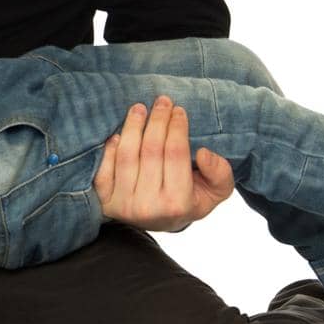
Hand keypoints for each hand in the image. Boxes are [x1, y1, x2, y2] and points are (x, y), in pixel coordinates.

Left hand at [92, 95, 235, 231]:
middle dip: (157, 120)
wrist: (160, 222)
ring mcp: (124, 205)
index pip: (175, 154)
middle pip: (151, 150)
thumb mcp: (216, 192)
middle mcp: (148, 206)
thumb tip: (203, 153)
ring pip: (126, 155)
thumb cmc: (189, 200)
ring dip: (132, 126)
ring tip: (139, 108)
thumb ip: (219, 174)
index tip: (178, 110)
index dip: (177, 127)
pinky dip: (110, 149)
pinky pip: (104, 169)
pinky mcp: (106, 202)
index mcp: (178, 204)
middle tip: (161, 101)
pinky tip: (119, 133)